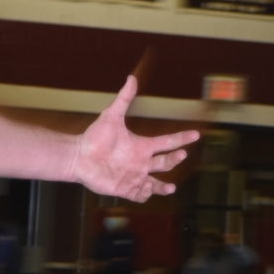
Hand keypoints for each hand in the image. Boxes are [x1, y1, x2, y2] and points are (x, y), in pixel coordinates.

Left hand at [71, 76, 196, 202]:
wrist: (77, 156)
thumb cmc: (94, 136)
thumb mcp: (111, 116)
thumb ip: (124, 99)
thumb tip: (131, 77)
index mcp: (142, 146)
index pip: (167, 142)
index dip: (181, 138)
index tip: (196, 134)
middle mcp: (141, 162)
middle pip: (166, 163)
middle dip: (175, 159)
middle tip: (182, 154)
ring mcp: (134, 177)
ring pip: (155, 184)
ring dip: (164, 186)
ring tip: (170, 187)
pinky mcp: (124, 188)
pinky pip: (140, 195)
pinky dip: (146, 195)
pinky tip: (148, 191)